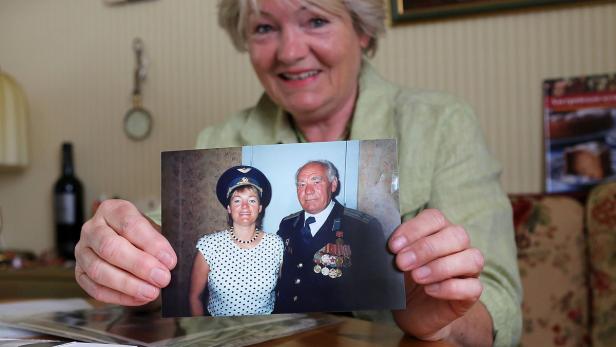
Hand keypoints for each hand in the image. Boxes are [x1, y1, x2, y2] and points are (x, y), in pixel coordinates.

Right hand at [74, 199, 176, 305]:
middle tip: (162, 278)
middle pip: (110, 247)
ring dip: (128, 285)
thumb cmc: (142, 235)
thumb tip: (167, 262)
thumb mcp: (153, 229)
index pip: (130, 225)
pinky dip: (119, 297)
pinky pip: (95, 289)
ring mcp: (82, 251)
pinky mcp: (80, 273)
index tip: (170, 260)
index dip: (151, 244)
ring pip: (99, 270)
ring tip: (152, 292)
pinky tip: (139, 298)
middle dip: (139, 265)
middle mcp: (92, 228)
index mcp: (112, 210)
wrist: (127, 241)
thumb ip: (159, 243)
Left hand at [388, 209, 486, 341]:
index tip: (393, 246)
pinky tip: (430, 290)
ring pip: (472, 259)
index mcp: (439, 230)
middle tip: (402, 262)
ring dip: (441, 267)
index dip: (414, 229)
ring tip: (417, 277)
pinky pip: (473, 287)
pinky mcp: (472, 293)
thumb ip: (396, 250)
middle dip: (426, 248)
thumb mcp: (397, 262)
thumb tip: (389, 246)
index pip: (434, 218)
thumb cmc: (406, 280)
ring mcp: (469, 269)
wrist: (414, 312)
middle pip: (456, 235)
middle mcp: (458, 246)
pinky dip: (450, 288)